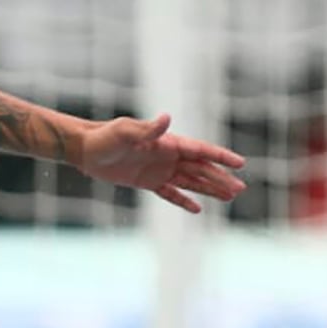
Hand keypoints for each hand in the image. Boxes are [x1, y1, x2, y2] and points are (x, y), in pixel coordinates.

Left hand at [73, 114, 245, 212]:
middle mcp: (166, 156)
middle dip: (220, 178)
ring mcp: (158, 169)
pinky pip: (170, 193)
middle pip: (200, 168)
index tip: (240, 163)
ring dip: (209, 188)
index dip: (220, 156)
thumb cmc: (104, 137)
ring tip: (230, 197)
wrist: (85, 149)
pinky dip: (183, 200)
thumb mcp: (124, 132)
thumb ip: (147, 129)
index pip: (199, 150)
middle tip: (240, 188)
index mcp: (166, 143)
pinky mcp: (147, 182)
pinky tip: (197, 209)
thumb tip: (167, 118)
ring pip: (190, 181)